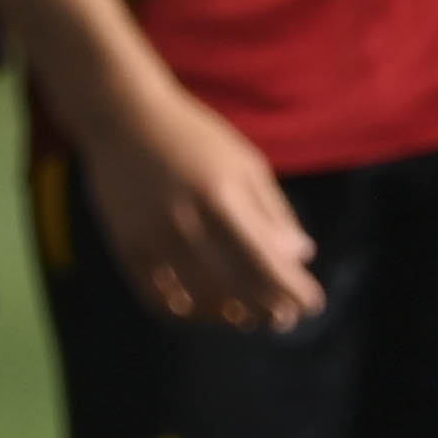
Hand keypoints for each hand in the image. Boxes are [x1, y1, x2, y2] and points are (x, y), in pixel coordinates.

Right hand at [74, 76, 321, 329]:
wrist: (125, 118)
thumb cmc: (195, 137)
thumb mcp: (245, 163)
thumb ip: (274, 212)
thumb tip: (301, 255)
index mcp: (223, 198)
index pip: (266, 262)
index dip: (292, 290)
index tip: (312, 304)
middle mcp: (187, 223)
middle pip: (235, 287)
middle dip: (267, 309)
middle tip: (284, 319)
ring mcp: (153, 238)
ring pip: (198, 299)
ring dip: (229, 315)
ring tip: (249, 317)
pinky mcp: (127, 247)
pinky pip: (158, 297)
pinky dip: (186, 310)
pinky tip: (203, 309)